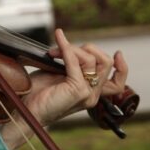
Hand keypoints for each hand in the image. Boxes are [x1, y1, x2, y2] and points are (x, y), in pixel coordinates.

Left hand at [0, 28, 128, 149]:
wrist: (26, 111)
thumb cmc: (39, 93)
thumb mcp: (60, 75)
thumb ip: (73, 65)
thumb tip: (72, 46)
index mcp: (91, 92)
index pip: (118, 83)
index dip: (122, 67)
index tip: (118, 53)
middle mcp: (92, 95)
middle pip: (105, 62)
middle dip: (85, 48)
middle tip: (61, 51)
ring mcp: (87, 93)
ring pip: (91, 59)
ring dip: (71, 49)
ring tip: (52, 53)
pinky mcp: (77, 90)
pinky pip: (75, 61)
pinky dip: (66, 47)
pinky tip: (58, 39)